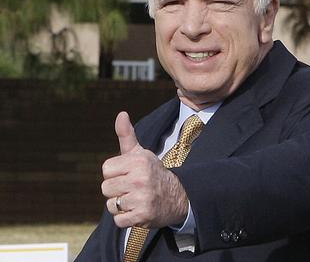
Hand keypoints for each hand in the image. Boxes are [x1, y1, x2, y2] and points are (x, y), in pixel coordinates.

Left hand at [101, 111, 188, 227]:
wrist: (178, 196)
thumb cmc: (153, 173)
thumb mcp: (141, 153)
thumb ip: (127, 135)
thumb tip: (121, 114)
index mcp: (138, 161)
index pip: (106, 169)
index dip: (115, 174)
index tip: (129, 174)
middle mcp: (140, 178)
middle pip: (106, 188)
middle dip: (117, 190)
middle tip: (133, 189)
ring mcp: (142, 197)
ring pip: (111, 205)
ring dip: (121, 205)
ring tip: (135, 200)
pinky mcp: (143, 215)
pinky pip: (119, 220)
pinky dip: (126, 219)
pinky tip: (137, 211)